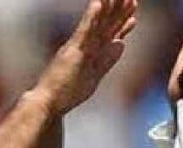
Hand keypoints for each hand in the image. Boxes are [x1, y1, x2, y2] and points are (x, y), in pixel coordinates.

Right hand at [32, 0, 137, 115]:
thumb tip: (121, 46)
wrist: (48, 102)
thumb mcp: (94, 76)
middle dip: (120, 12)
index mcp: (91, 52)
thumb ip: (107, 60)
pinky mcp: (72, 51)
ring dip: (108, 8)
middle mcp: (86, 45)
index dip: (123, 22)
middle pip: (107, 26)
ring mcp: (79, 46)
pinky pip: (84, 31)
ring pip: (97, 24)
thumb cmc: (67, 92)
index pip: (110, 34)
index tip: (134, 11)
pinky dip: (91, 17)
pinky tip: (98, 4)